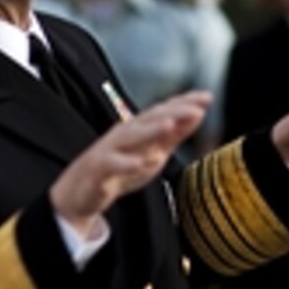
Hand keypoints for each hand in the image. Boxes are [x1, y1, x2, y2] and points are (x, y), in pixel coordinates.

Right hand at [50, 91, 210, 233]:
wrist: (82, 191)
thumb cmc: (121, 168)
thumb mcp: (154, 151)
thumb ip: (175, 134)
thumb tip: (199, 114)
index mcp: (139, 128)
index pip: (164, 111)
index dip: (184, 103)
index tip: (207, 96)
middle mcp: (125, 134)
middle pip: (149, 119)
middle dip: (173, 112)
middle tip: (196, 108)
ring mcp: (110, 150)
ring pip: (130, 137)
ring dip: (151, 131)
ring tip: (170, 125)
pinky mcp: (98, 169)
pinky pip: (112, 165)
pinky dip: (127, 164)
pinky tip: (141, 163)